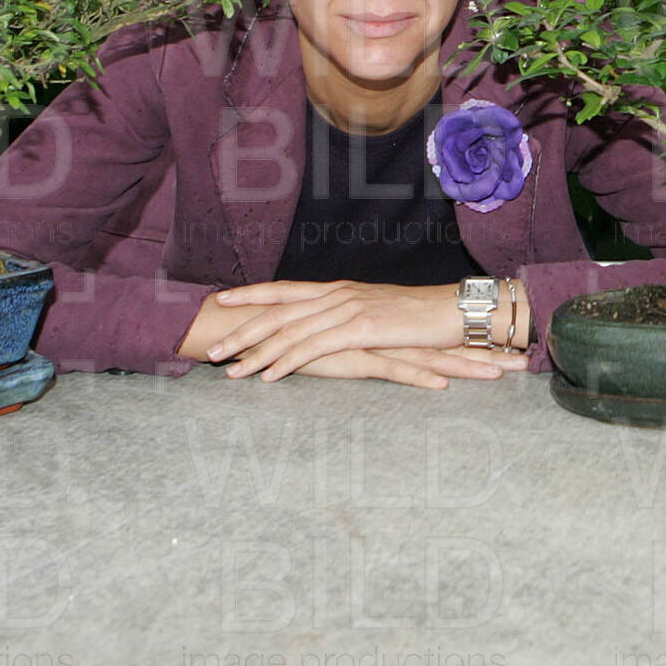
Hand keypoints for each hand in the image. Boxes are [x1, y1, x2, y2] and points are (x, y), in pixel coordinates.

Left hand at [198, 280, 462, 380]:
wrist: (453, 311)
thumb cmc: (420, 316)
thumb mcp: (377, 312)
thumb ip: (349, 317)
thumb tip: (328, 328)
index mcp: (339, 289)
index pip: (285, 289)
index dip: (251, 294)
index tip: (221, 300)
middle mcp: (338, 294)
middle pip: (278, 312)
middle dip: (242, 330)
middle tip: (212, 350)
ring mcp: (349, 310)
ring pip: (291, 331)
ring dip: (256, 352)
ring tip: (231, 370)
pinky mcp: (362, 329)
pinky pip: (316, 347)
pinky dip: (288, 362)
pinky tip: (270, 376)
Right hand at [287, 344, 518, 388]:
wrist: (258, 323)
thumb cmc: (298, 338)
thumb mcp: (343, 346)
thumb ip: (366, 351)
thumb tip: (390, 358)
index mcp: (388, 328)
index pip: (440, 336)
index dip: (478, 341)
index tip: (512, 349)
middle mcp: (387, 331)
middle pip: (446, 344)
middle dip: (487, 352)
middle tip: (524, 362)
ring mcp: (372, 342)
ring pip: (428, 356)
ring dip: (467, 365)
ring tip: (502, 374)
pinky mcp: (352, 355)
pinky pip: (391, 369)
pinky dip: (418, 377)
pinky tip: (442, 385)